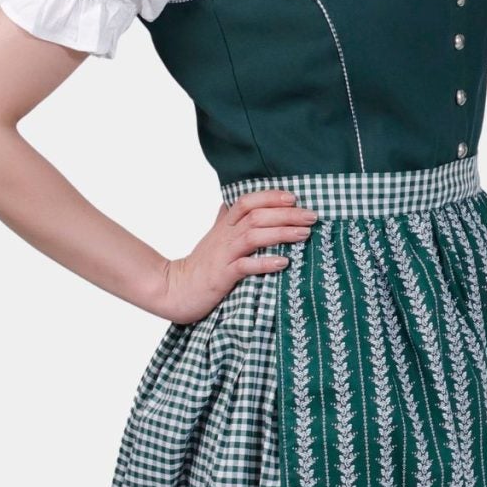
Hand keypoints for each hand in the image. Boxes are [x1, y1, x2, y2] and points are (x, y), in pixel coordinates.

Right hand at [155, 190, 317, 323]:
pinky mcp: (222, 276)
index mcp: (225, 225)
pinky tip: (283, 263)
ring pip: (253, 236)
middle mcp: (225, 236)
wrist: (175, 289)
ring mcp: (223, 255)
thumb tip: (230, 202)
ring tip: (304, 234)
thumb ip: (224, 220)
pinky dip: (265, 263)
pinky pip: (245, 266)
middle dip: (286, 214)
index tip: (293, 197)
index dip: (270, 196)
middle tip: (311, 216)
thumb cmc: (200, 264)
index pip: (247, 201)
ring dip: (281, 233)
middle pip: (256, 216)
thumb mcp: (213, 238)